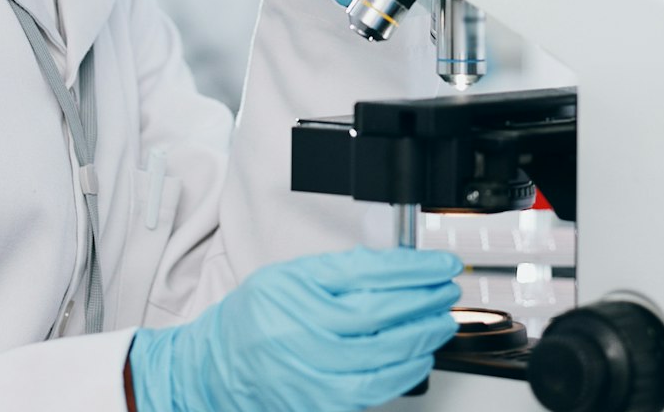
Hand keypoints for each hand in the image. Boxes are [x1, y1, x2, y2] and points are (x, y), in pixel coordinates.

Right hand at [129, 246, 461, 411]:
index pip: (365, 273)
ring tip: (440, 323)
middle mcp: (297, 329)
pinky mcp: (317, 402)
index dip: (413, 269)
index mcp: (291, 288)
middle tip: (447, 293)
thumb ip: (341, 272)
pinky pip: (371, 391)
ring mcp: (307, 370)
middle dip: (423, 302)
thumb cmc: (255, 318)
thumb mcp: (290, 277)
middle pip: (378, 315)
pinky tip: (418, 358)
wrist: (216, 367)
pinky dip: (402, 373)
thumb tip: (399, 270)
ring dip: (421, 339)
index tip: (441, 265)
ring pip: (380, 356)